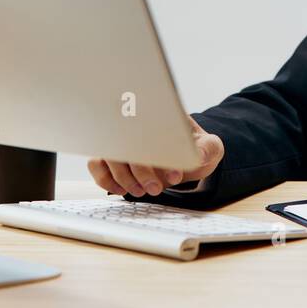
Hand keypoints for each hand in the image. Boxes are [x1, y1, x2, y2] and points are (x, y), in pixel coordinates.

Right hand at [87, 116, 224, 197]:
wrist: (189, 156)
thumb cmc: (196, 147)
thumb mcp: (210, 146)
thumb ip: (207, 149)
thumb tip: (196, 155)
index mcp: (159, 115)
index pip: (149, 125)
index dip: (159, 151)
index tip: (174, 173)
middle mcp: (135, 124)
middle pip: (125, 141)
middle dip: (141, 171)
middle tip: (156, 189)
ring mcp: (121, 139)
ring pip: (107, 154)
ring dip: (123, 178)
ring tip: (143, 192)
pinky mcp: (111, 155)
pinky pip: (96, 164)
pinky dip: (105, 180)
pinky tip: (124, 190)